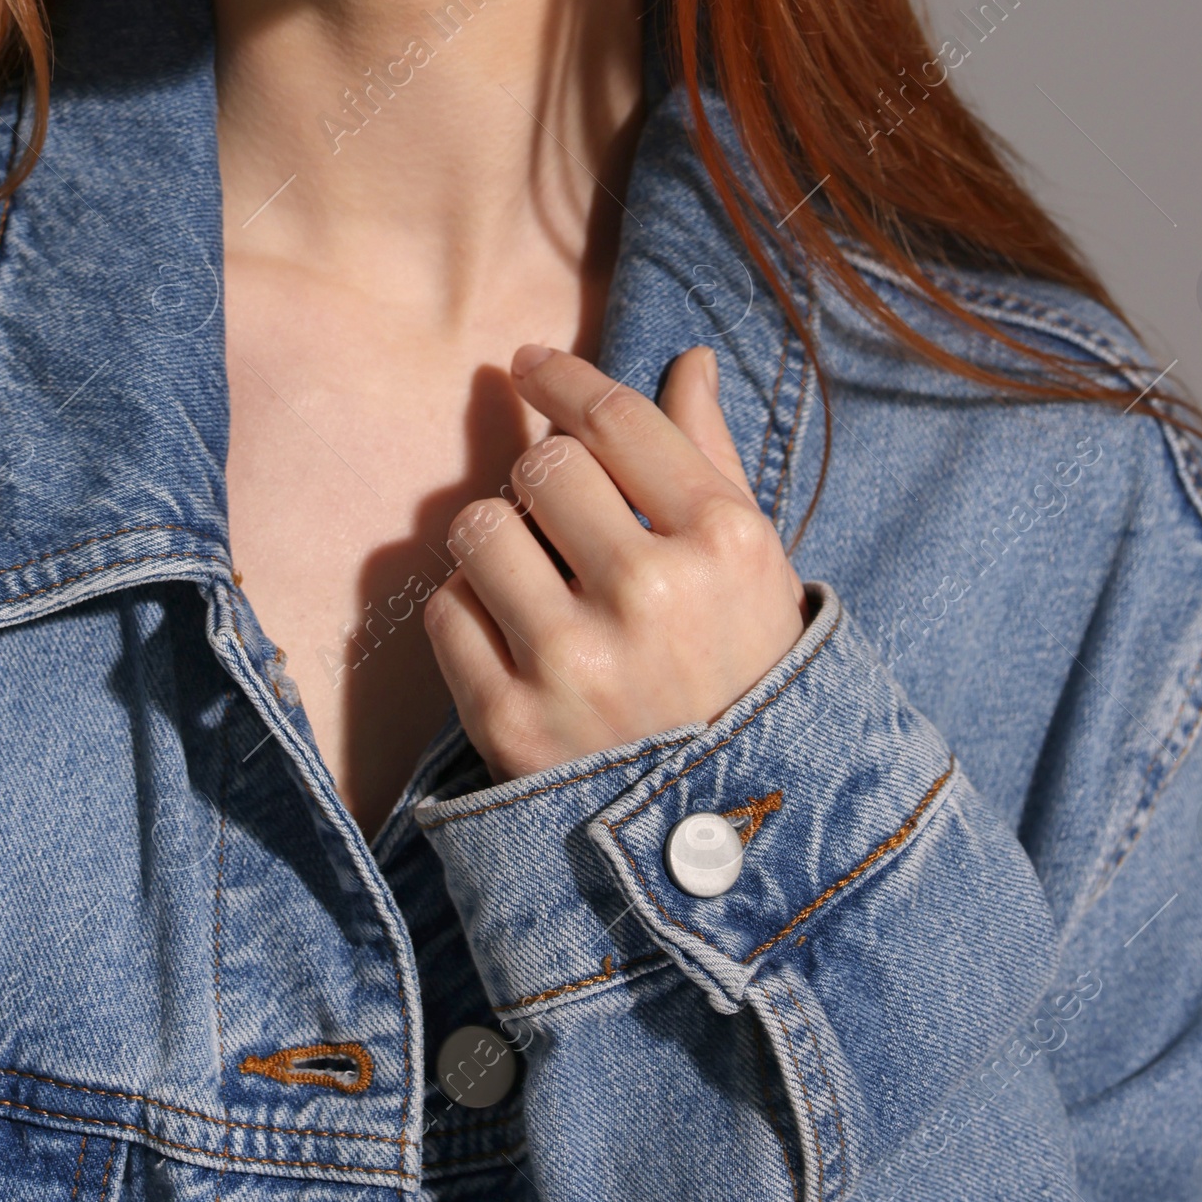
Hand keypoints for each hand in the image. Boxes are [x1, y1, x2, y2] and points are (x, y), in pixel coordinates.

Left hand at [425, 344, 808, 783]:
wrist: (735, 843)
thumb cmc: (743, 676)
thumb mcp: (754, 568)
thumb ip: (709, 454)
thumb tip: (686, 358)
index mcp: (724, 540)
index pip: (615, 417)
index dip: (561, 376)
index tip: (529, 362)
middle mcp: (652, 593)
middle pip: (541, 465)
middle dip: (540, 476)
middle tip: (557, 512)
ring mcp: (577, 662)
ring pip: (480, 528)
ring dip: (497, 542)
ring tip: (535, 578)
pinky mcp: (511, 723)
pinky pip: (447, 609)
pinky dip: (470, 611)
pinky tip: (514, 638)